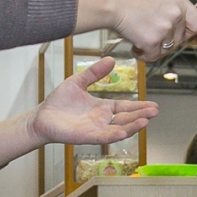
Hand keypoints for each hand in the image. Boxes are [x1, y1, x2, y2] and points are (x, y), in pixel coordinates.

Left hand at [30, 57, 157, 145]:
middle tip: (155, 111)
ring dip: (132, 126)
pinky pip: (102, 137)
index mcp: (103, 107)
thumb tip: (111, 59)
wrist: (42, 116)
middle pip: (126, 119)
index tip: (154, 105)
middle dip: (141, 116)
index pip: (125, 107)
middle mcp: (102, 120)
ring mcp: (96, 130)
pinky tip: (123, 132)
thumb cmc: (59, 101)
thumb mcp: (78, 82)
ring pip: (118, 129)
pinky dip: (113, 135)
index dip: (139, 106)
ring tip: (146, 121)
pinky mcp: (86, 137)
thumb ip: (94, 72)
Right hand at [79, 0, 196, 61]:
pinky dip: (142, 54)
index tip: (182, 38)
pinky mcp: (153, 40)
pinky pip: (152, 57)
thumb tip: (180, 26)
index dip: (190, 34)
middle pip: (180, 41)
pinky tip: (134, 44)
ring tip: (139, 36)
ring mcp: (165, 28)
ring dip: (153, 48)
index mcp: (179, 1)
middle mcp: (176, 14)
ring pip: (166, 50)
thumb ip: (172, 9)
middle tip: (150, 35)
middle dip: (165, 42)